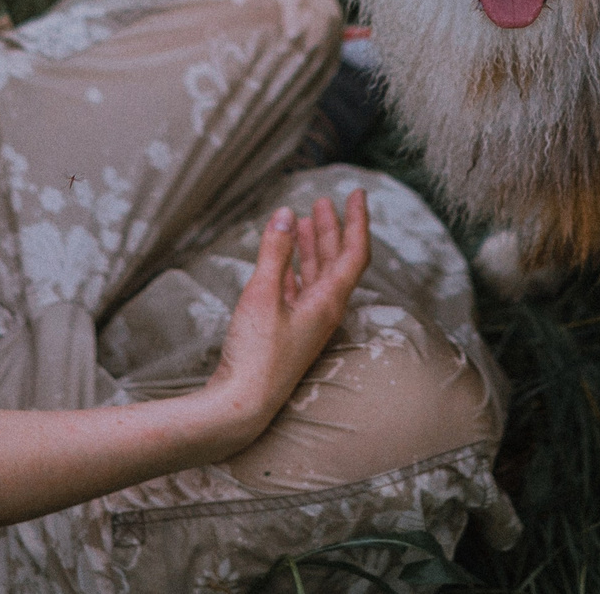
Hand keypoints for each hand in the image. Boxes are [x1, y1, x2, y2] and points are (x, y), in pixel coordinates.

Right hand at [200, 190, 369, 451]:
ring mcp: (306, 324)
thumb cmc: (256, 354)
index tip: (356, 194)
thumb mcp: (262, 295)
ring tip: (301, 221)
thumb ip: (275, 253)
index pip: (354, 253)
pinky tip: (283, 259)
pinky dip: (293, 269)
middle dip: (331, 229)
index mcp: (329, 303)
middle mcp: (324, 312)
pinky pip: (298, 292)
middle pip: (336, 262)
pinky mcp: (288, 333)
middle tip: (323, 202)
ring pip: (316, 276)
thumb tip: (286, 215)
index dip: (357, 221)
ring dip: (311, 247)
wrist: (241, 405)